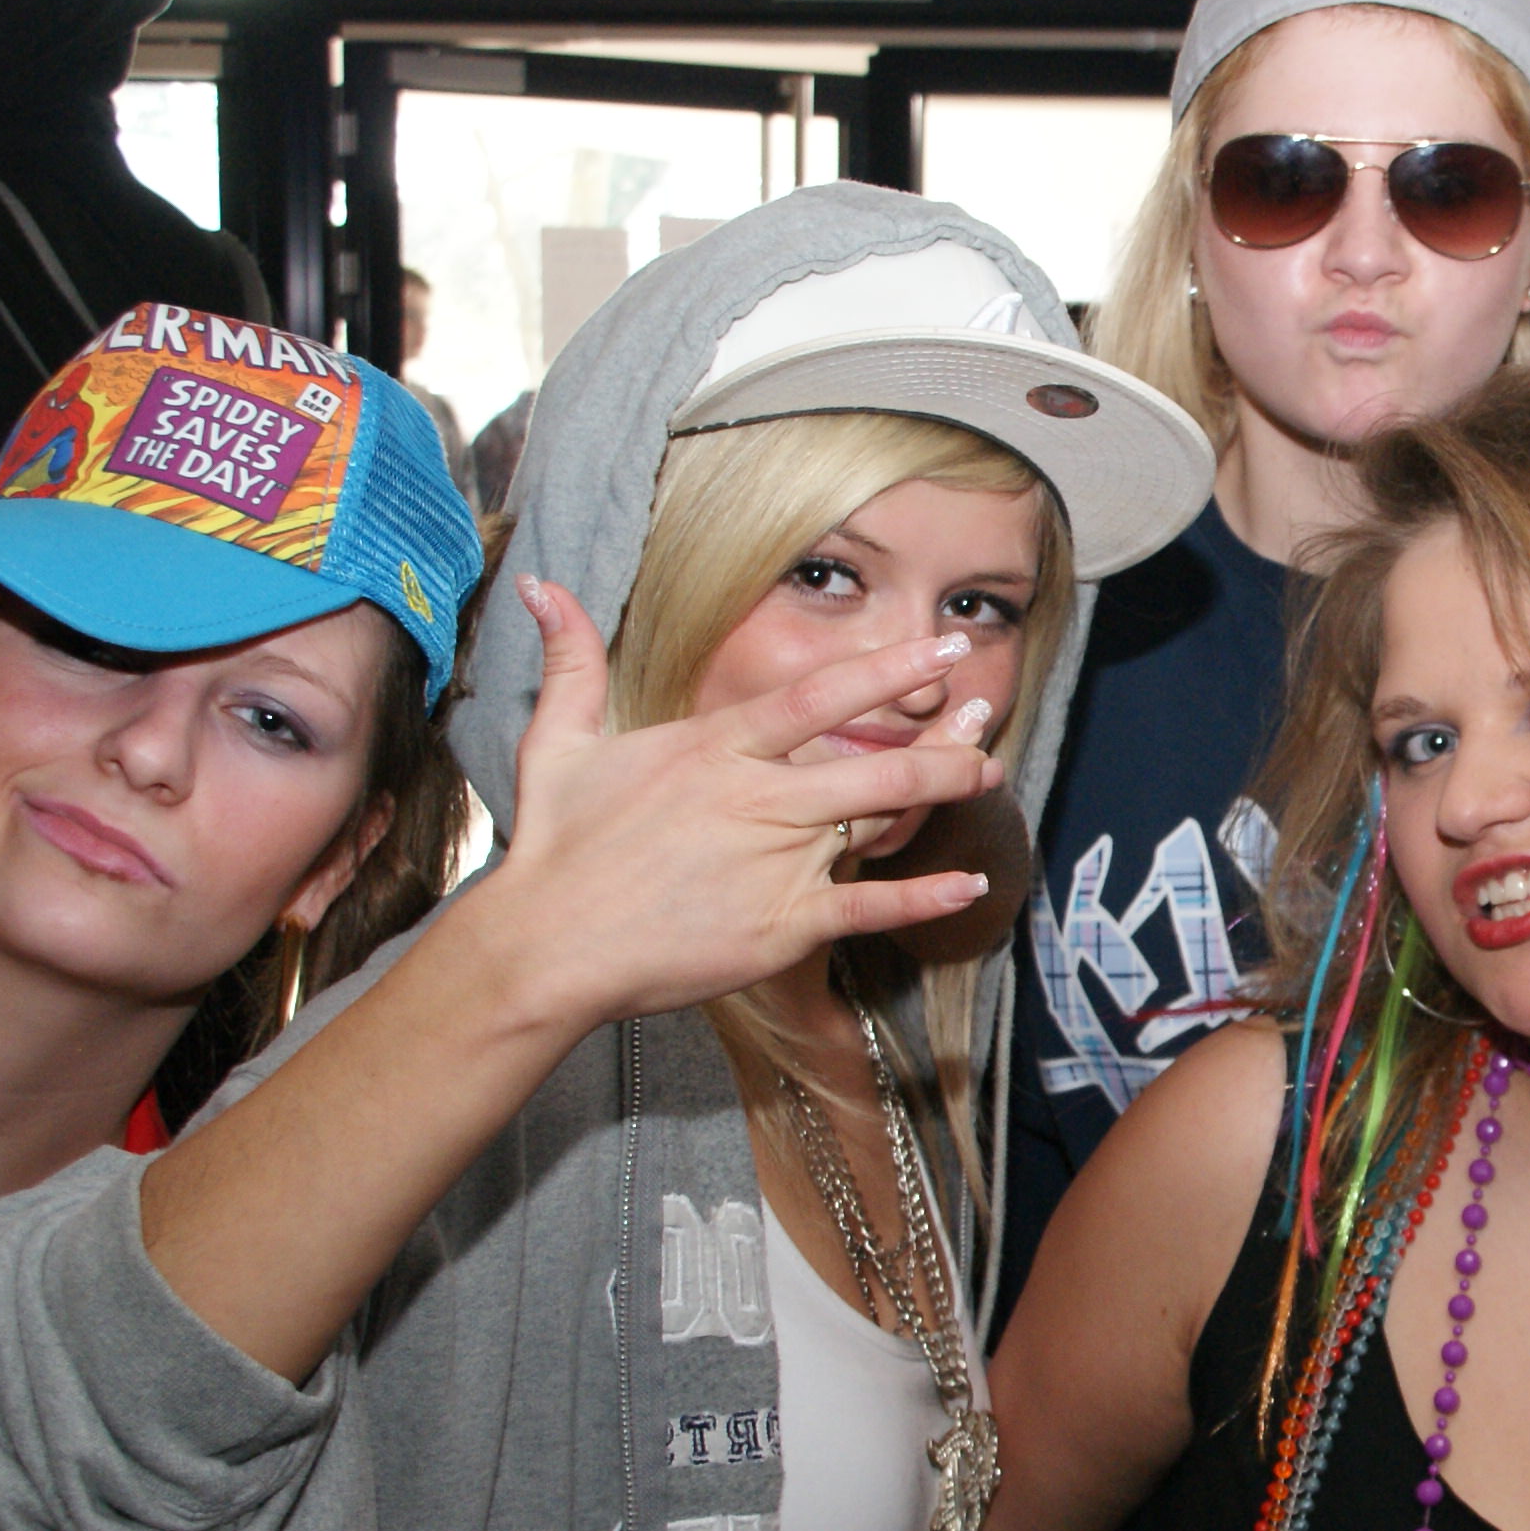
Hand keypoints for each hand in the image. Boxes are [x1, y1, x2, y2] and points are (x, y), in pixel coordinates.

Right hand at [469, 578, 1005, 1039]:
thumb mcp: (558, 742)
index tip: (942, 647)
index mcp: (715, 748)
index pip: (819, 697)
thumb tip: (543, 584)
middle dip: (941, 742)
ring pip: (880, 824)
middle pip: (873, 764)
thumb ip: (571, 660)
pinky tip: (970, 884)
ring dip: (941, 796)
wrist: (549, 946)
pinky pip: (870, 906)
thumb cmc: (556, 848)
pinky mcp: (783, 926)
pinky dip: (926, 897)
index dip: (889, 669)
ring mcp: (776, 864)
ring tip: (987, 776)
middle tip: (986, 720)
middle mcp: (757, 799)